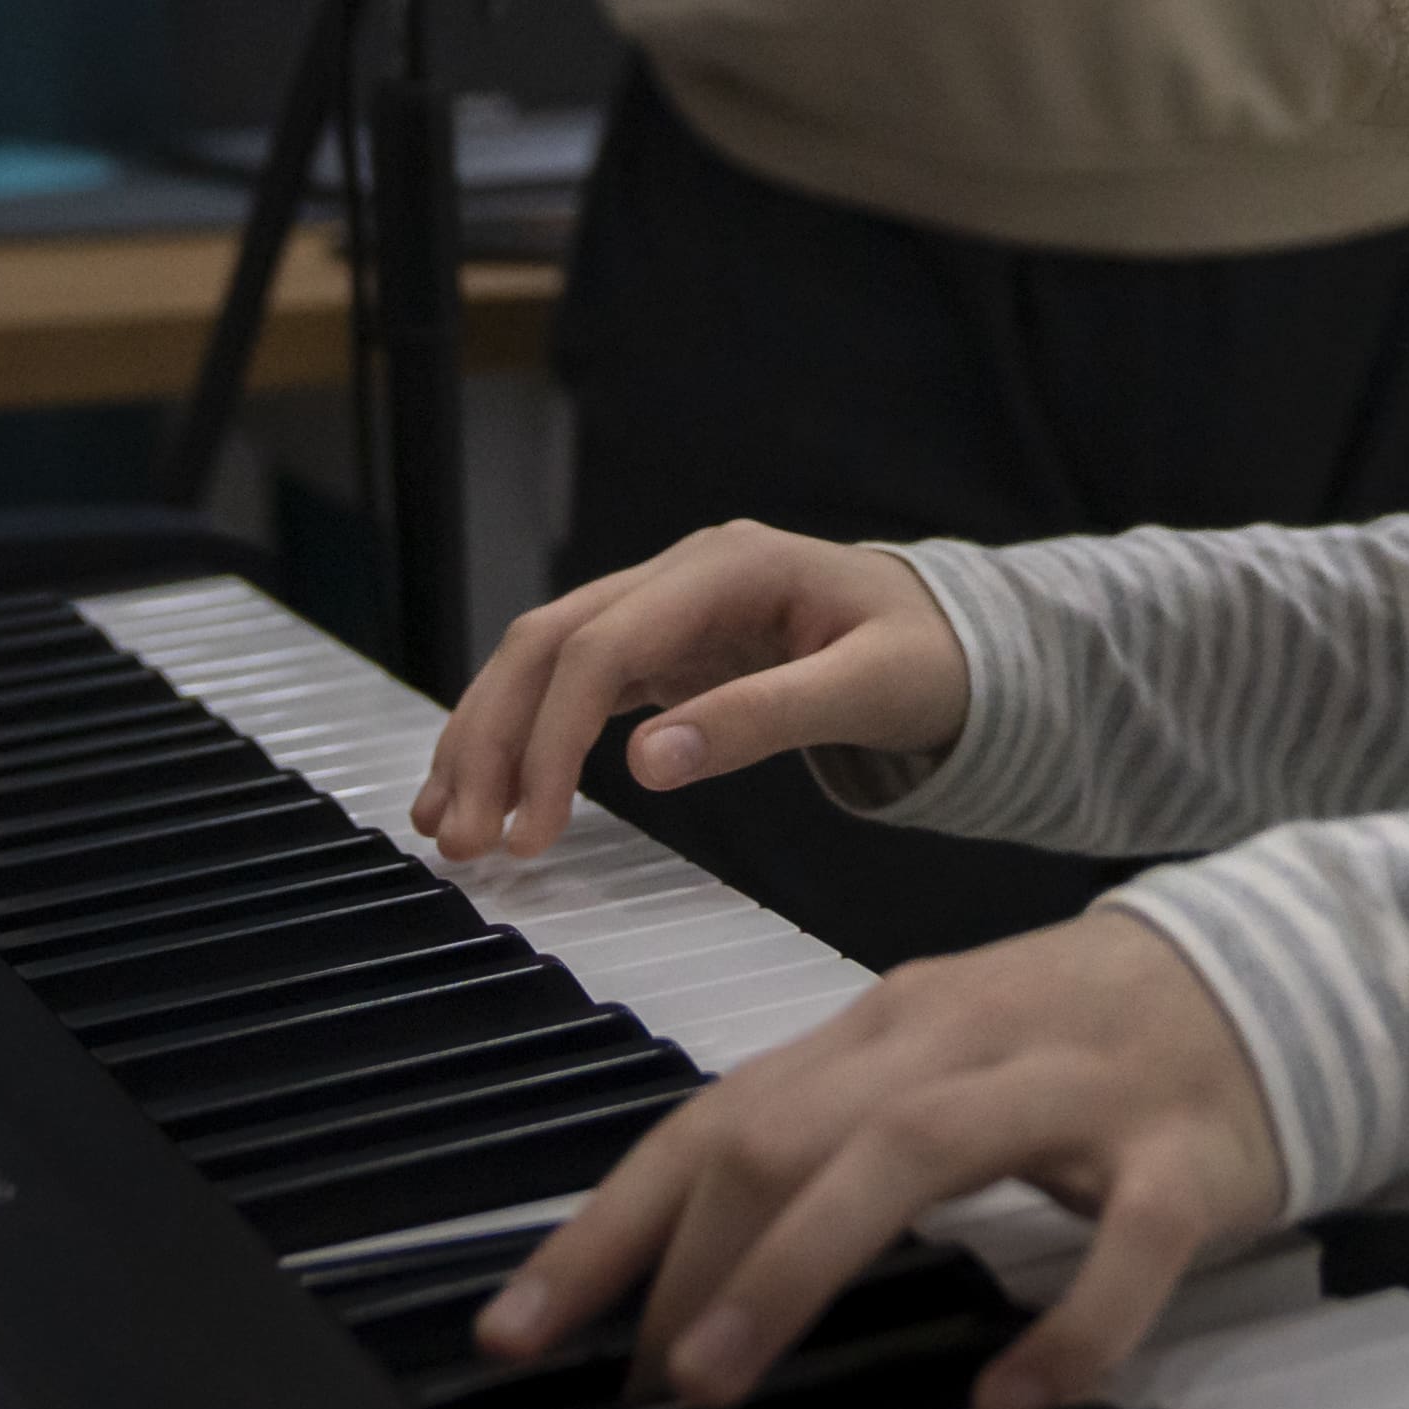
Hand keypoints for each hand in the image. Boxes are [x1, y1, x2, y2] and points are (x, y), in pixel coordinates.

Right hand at [407, 522, 970, 863]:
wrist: (962, 639)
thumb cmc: (930, 657)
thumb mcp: (868, 690)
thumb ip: (763, 721)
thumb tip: (647, 766)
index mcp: (727, 566)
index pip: (602, 645)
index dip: (551, 738)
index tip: (528, 829)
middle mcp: (681, 574)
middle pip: (548, 643)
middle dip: (491, 739)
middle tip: (461, 841)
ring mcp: (667, 607)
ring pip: (543, 660)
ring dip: (488, 737)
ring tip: (446, 824)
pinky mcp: (666, 646)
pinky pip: (572, 684)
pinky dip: (524, 736)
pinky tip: (489, 790)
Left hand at [478, 910, 1284, 1408]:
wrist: (1282, 971)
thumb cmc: (1081, 1041)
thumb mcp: (936, 1064)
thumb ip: (824, 1136)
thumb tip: (679, 1257)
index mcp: (887, 1025)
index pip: (715, 1118)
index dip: (608, 1227)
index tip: (521, 1328)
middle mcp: (960, 1042)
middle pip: (788, 1129)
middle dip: (683, 1260)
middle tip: (632, 1384)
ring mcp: (1075, 1089)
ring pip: (912, 1155)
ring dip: (795, 1268)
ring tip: (720, 1377)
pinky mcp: (1181, 1156)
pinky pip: (1119, 1245)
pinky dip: (1061, 1325)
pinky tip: (1005, 1397)